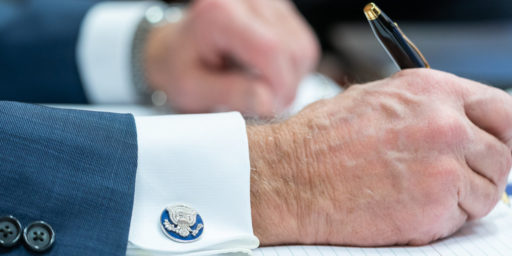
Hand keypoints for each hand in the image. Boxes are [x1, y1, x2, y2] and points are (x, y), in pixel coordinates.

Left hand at [145, 0, 318, 115]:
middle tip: (264, 105)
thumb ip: (230, 94)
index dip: (279, 86)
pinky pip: (303, 44)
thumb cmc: (180, 68)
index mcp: (220, 13)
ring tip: (263, 90)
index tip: (269, 109)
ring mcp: (268, 1)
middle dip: (286, 86)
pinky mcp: (280, 10)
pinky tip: (268, 75)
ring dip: (292, 79)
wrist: (176, 49)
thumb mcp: (192, 89)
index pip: (271, 48)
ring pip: (304, 48)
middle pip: (294, 48)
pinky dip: (292, 69)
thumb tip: (269, 103)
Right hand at [248, 69, 511, 245]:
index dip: (499, 132)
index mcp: (432, 92)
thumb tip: (456, 120)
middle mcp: (446, 125)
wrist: (291, 177)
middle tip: (449, 176)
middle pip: (501, 154)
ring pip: (487, 190)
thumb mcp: (375, 99)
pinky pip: (463, 218)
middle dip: (479, 169)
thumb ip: (425, 107)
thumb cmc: (321, 140)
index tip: (490, 145)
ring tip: (418, 193)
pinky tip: (407, 207)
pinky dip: (442, 218)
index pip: (503, 110)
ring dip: (462, 196)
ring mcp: (445, 167)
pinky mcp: (437, 207)